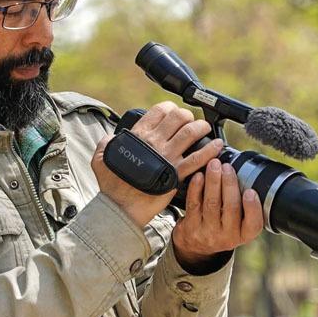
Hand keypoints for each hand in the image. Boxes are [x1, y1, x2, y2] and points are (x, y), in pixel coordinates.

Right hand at [91, 101, 222, 227]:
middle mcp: (155, 142)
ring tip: (205, 129)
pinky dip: (210, 150)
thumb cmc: (111, 185)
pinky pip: (198, 158)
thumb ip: (106, 143)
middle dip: (188, 116)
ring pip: (191, 133)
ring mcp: (167, 157)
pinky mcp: (176, 173)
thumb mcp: (100, 158)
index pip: (160, 111)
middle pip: (179, 118)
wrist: (120, 207)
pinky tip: (217, 146)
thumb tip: (110, 137)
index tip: (174, 114)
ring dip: (202, 127)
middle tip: (191, 123)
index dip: (171, 109)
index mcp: (139, 136)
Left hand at [171, 157, 263, 267]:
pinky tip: (199, 175)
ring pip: (212, 203)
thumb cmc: (222, 226)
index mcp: (244, 234)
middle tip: (227, 167)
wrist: (196, 245)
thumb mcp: (238, 224)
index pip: (254, 224)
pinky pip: (194, 204)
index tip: (251, 191)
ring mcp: (208, 232)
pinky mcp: (191, 226)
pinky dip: (196, 187)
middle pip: (231, 208)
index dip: (253, 208)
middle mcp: (227, 236)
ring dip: (213, 181)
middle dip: (229, 184)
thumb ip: (245, 206)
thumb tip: (248, 174)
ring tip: (214, 164)